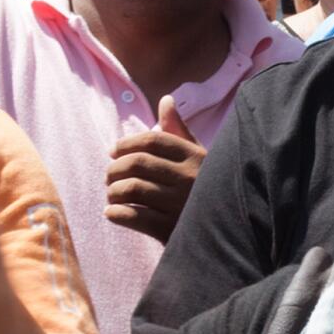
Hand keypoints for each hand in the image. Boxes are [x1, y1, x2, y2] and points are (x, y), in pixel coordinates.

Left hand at [105, 95, 205, 243]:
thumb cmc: (206, 190)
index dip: (127, 143)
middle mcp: (189, 178)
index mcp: (195, 157)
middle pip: (137, 163)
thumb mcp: (200, 158)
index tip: (113, 151)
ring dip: (113, 192)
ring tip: (111, 195)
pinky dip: (116, 214)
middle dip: (114, 169)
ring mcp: (180, 205)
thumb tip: (166, 100)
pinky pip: (133, 216)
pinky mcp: (171, 230)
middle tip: (109, 176)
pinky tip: (113, 213)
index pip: (153, 140)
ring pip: (131, 188)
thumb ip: (179, 131)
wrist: (224, 234)